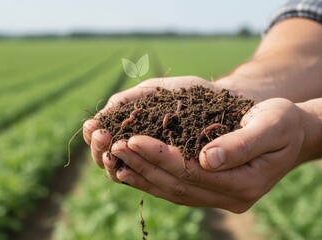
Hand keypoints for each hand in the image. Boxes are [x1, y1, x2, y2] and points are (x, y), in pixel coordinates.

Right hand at [83, 76, 215, 171]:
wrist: (228, 102)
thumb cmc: (190, 93)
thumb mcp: (156, 92)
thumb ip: (129, 100)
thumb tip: (102, 114)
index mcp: (131, 132)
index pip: (104, 142)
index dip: (95, 137)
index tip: (93, 127)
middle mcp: (138, 152)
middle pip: (109, 161)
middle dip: (100, 151)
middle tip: (102, 138)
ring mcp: (154, 166)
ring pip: (127, 173)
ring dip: (115, 164)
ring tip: (113, 150)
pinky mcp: (175, 178)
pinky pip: (154, 182)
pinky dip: (139, 176)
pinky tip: (129, 169)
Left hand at [108, 98, 319, 212]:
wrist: (291, 133)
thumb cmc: (282, 122)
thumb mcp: (271, 125)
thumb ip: (243, 143)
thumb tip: (207, 158)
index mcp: (244, 183)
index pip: (192, 172)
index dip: (160, 156)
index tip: (133, 139)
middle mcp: (231, 198)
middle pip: (177, 184)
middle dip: (144, 165)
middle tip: (116, 146)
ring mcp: (220, 198)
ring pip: (173, 192)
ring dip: (142, 175)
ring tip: (115, 160)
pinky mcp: (211, 192)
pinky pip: (176, 190)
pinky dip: (152, 180)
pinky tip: (131, 170)